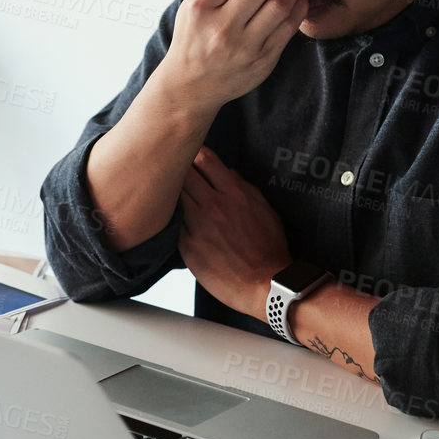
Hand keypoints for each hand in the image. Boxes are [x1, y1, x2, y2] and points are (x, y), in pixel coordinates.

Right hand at [158, 0, 307, 114]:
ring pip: (281, 3)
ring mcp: (245, 46)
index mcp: (202, 7)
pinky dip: (298, 7)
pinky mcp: (263, 60)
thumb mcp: (198, 4)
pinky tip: (294, 1)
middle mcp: (222, 27)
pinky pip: (290, 26)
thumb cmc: (194, 38)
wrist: (190, 85)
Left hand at [179, 146, 291, 315]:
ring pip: (174, 198)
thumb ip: (244, 188)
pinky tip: (172, 220)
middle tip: (173, 171)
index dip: (193, 153)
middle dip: (177, 169)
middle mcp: (212, 206)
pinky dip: (174, 220)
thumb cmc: (269, 249)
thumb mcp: (265, 210)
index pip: (205, 159)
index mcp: (234, 194)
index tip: (189, 154)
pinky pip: (173, 225)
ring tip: (169, 194)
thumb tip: (227, 172)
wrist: (264, 285)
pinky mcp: (186, 246)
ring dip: (172, 194)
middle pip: (182, 174)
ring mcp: (197, 226)